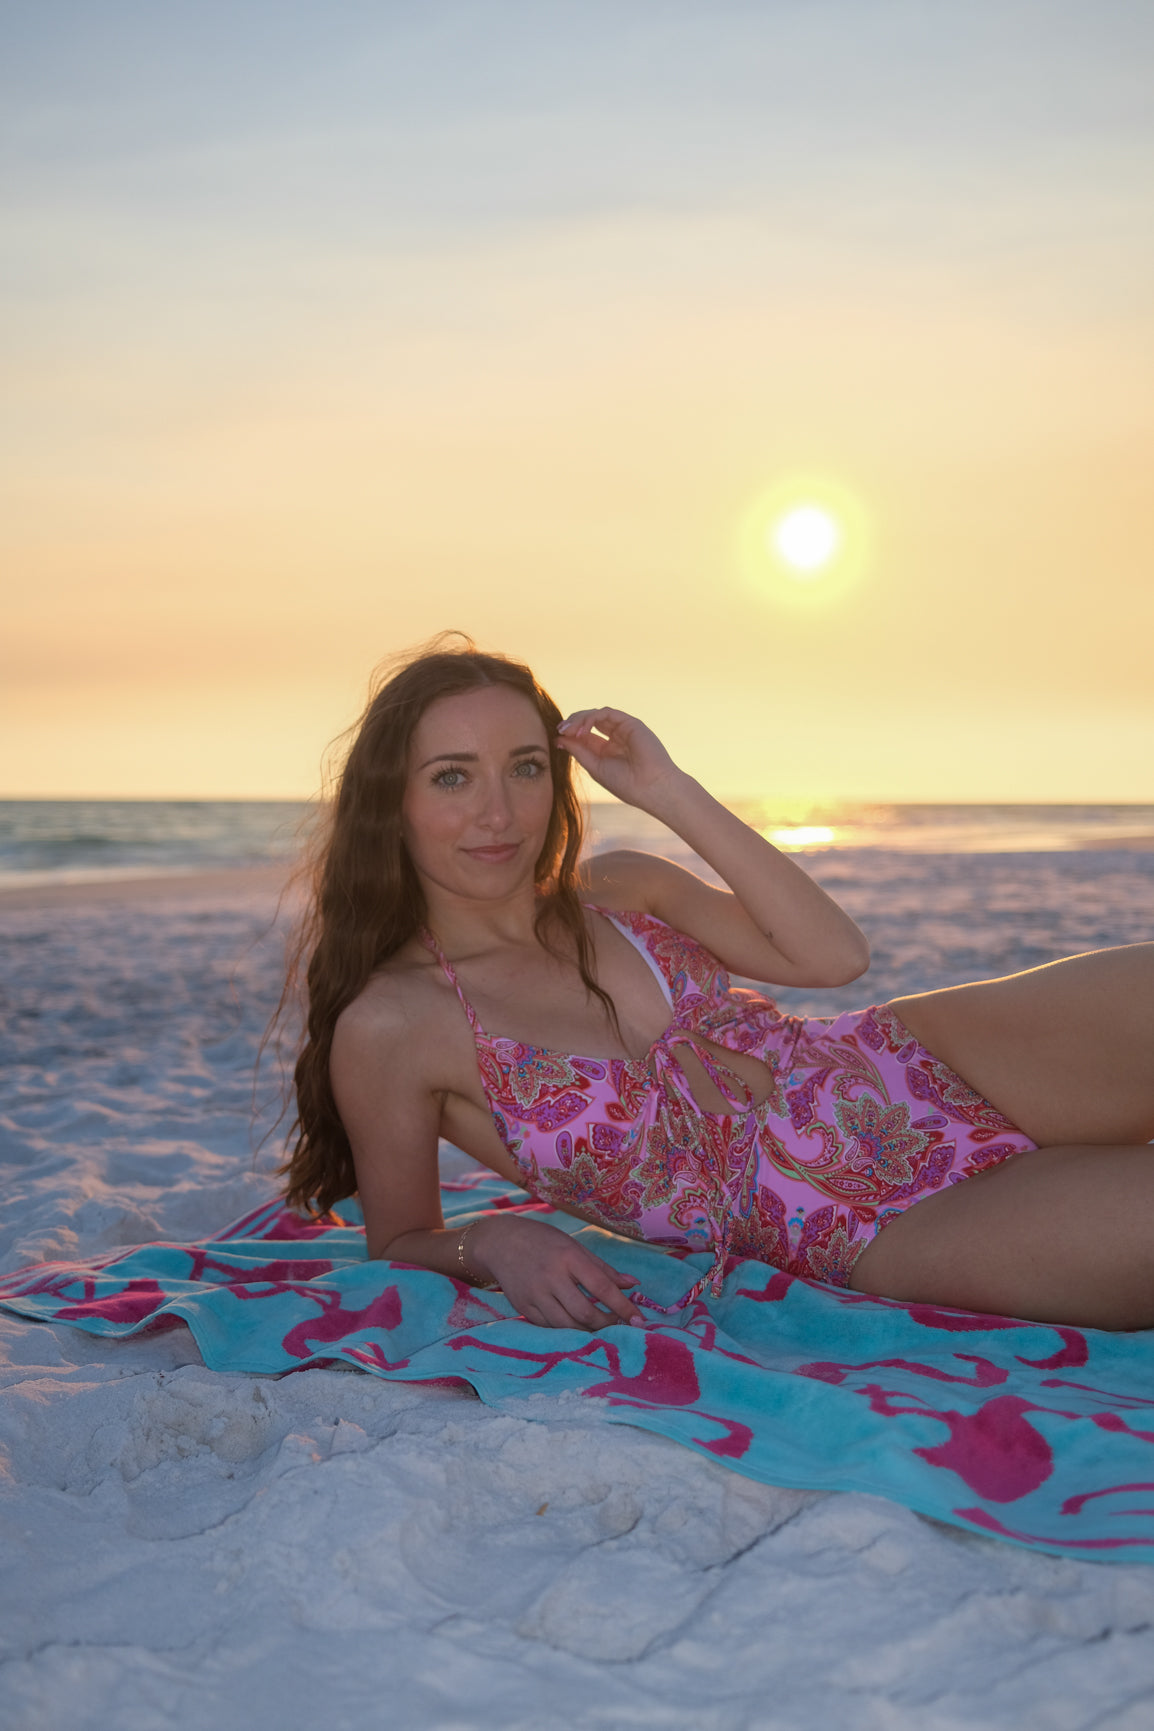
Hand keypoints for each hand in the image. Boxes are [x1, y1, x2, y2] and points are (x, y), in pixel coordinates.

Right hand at [469, 1213, 643, 1330]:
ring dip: (588, 1330)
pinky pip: (550, 1327)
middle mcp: (551, 1277)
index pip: (602, 1287)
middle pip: (585, 1313)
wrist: (501, 1243)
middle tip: (617, 1322)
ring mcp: (535, 1294)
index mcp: (568, 1257)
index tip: (640, 1321)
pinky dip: (567, 1329)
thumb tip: (634, 1285)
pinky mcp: (523, 1308)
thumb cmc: (544, 1242)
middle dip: (606, 1323)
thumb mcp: (575, 1247)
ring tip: (599, 1324)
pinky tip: (575, 1322)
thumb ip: (604, 1269)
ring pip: (567, 1325)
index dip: (623, 1307)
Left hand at [555, 707, 683, 814]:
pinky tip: (583, 730)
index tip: (556, 737)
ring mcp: (624, 729)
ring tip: (569, 731)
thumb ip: (579, 751)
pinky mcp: (630, 723)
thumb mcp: (595, 767)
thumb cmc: (626, 784)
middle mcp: (616, 737)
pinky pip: (606, 713)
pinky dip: (591, 718)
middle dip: (572, 723)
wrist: (652, 788)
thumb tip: (558, 738)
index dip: (569, 733)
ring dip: (579, 720)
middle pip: (589, 721)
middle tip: (560, 730)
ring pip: (596, 714)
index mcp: (607, 750)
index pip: (584, 735)